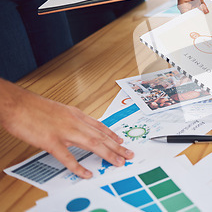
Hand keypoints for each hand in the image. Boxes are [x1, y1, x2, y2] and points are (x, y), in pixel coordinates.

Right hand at [0, 80, 133, 177]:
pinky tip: (87, 174)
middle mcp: (74, 122)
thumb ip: (69, 119)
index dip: (112, 134)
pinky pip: (68, 157)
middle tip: (128, 155)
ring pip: (92, 144)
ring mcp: (64, 132)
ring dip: (108, 154)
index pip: (99, 125)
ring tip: (118, 162)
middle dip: (117, 147)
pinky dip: (79, 167)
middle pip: (100, 136)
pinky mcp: (51, 141)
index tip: (122, 141)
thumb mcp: (58, 110)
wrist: (16, 104)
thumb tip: (76, 127)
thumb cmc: (33, 107)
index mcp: (75, 114)